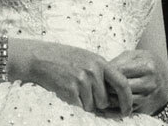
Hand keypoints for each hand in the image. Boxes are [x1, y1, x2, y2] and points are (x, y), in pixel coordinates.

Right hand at [10, 39, 132, 115]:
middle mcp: (93, 70)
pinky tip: (66, 90)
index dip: (127, 99)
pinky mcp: (70, 89)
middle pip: (105, 100)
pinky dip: (74, 103)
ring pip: (92, 106)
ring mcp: (82, 80)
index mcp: (100, 62)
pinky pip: (79, 106)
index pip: (122, 83)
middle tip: (84, 94)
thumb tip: (115, 93)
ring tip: (73, 88)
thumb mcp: (86, 58)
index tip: (128, 110)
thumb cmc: (63, 58)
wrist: (40, 58)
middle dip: (97, 103)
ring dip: (84, 103)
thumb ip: (101, 71)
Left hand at [106, 49, 167, 114]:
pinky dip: (116, 101)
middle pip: (120, 86)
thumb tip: (104, 69)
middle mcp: (149, 83)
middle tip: (102, 79)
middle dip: (108, 83)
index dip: (108, 70)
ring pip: (121, 98)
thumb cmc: (146, 63)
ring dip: (111, 94)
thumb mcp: (136, 55)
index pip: (120, 71)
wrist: (164, 79)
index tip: (103, 69)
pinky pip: (124, 106)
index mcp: (148, 67)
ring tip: (107, 86)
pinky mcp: (143, 106)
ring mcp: (147, 97)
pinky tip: (113, 94)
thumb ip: (120, 60)